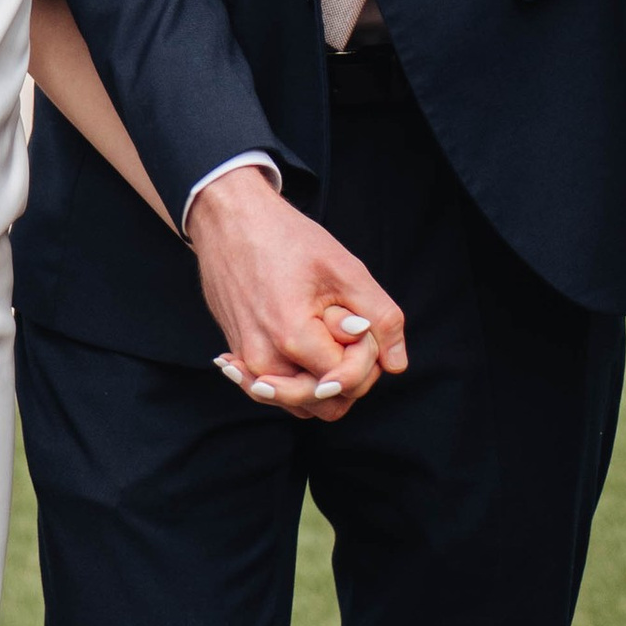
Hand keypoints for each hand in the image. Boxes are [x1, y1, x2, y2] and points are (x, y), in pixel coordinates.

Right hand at [187, 167, 404, 418]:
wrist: (229, 221)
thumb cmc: (286, 238)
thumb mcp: (345, 268)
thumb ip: (381, 318)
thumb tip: (396, 365)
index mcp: (291, 338)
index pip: (348, 379)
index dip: (366, 354)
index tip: (359, 320)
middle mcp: (264, 361)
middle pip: (328, 403)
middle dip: (350, 375)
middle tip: (347, 330)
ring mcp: (248, 364)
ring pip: (304, 404)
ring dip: (325, 379)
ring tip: (321, 332)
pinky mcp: (240, 359)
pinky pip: (280, 392)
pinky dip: (300, 380)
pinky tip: (305, 348)